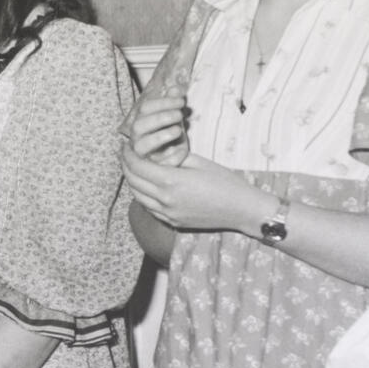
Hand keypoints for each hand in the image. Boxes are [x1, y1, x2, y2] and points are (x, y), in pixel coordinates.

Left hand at [122, 149, 267, 231]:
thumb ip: (174, 157)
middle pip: (133, 181)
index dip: (128, 154)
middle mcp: (165, 200)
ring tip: (133, 168)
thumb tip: (157, 151)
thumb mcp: (199, 162)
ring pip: (138, 196)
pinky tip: (146, 186)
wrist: (243, 210)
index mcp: (171, 181)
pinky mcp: (172, 222)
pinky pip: (148, 207)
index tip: (125, 145)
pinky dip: (142, 195)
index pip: (138, 166)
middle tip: (125, 154)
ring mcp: (167, 214)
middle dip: (126, 166)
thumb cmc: (225, 182)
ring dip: (132, 181)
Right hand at [124, 86, 188, 166]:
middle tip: (179, 115)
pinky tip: (183, 150)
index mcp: (142, 123)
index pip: (144, 109)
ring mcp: (143, 154)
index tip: (181, 101)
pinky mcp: (153, 169)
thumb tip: (176, 88)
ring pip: (141, 146)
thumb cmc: (172, 135)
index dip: (162, 103)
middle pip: (138, 126)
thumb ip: (173, 103)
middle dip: (159, 118)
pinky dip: (171, 157)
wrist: (175, 158)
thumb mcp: (174, 117)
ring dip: (159, 136)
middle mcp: (138, 138)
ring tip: (178, 130)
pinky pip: (158, 164)